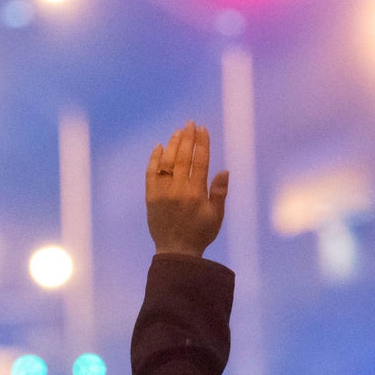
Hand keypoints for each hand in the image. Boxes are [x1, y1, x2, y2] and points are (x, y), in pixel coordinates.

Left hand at [146, 121, 229, 257]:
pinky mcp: (151, 196)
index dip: (202, 143)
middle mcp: (179, 189)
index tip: (203, 129)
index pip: (200, 161)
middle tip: (190, 123)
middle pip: (183, 157)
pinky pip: (151, 173)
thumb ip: (219, 192)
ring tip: (178, 131)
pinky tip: (159, 147)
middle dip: (188, 138)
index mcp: (196, 193)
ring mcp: (163, 191)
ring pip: (167, 161)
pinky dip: (154, 159)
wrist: (176, 251)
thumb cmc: (200, 234)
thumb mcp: (216, 215)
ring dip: (173, 144)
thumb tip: (224, 170)